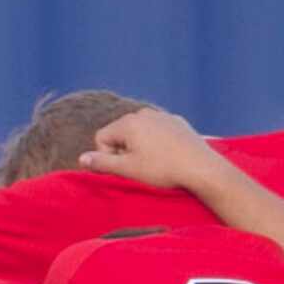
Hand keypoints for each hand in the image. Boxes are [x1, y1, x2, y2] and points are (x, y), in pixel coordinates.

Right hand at [74, 108, 222, 191]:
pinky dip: (158, 143)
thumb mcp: (128, 169)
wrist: (201, 167)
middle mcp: (143, 113)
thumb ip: (102, 163)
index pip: (101, 138)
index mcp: (127, 123)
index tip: (125, 168)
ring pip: (140, 132)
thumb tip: (81, 159)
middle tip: (140, 168)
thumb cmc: (162, 169)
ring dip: (141, 147)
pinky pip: (158, 131)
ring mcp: (162, 115)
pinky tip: (169, 156)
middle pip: (120, 133)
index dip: (107, 157)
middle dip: (124, 150)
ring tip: (156, 163)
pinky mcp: (177, 121)